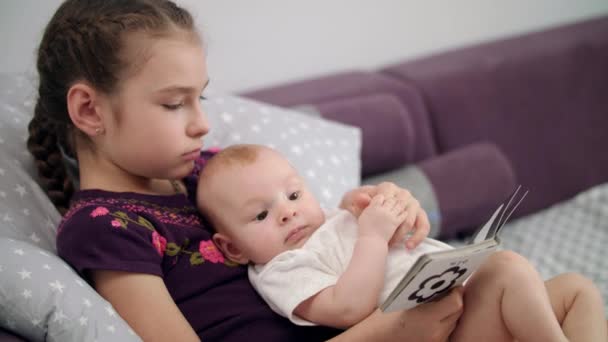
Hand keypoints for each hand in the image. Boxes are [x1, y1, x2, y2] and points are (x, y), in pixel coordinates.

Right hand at [330, 287, 463, 341]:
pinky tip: (435, 317)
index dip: (457, 291)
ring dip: (451, 312)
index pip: (455, 302)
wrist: (376, 339)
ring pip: (454, 323)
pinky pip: (447, 332)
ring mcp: (435, 341)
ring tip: (441, 303)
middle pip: (458, 312)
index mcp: (427, 317)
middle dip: (456, 299)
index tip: (453, 283)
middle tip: (449, 289)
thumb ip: (422, 293)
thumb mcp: (402, 301)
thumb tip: (437, 281)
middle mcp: (435, 332)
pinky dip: (445, 323)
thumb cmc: (384, 319)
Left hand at [340, 182, 430, 248]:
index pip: (389, 199)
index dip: (381, 214)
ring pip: (413, 220)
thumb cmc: (359, 205)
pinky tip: (409, 246)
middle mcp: (403, 193)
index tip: (374, 225)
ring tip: (391, 245)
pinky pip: (424, 226)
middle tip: (382, 240)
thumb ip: (358, 199)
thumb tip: (363, 198)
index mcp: (388, 188)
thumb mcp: (353, 200)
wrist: (364, 209)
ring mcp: (412, 204)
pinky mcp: (419, 214)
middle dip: (392, 228)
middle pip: (402, 210)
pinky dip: (417, 237)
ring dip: (402, 235)